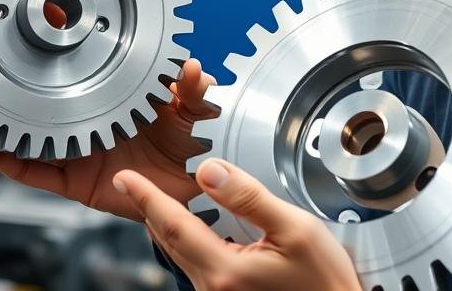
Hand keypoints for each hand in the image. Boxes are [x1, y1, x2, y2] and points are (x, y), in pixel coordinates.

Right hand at [0, 58, 216, 221]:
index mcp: (105, 93)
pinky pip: (29, 169)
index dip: (37, 39)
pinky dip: (0, 155)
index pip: (64, 62)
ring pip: (15, 130)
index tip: (9, 13)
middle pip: (23, 94)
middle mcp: (81, 118)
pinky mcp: (72, 183)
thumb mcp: (193, 107)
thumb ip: (191, 86)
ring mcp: (73, 149)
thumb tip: (192, 66)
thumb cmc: (189, 144)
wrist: (196, 193)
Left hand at [116, 157, 360, 290]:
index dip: (147, 198)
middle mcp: (213, 288)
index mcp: (225, 269)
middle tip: (133, 182)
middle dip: (150, 208)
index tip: (127, 178)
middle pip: (169, 240)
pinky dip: (186, 239)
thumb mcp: (295, 229)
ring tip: (156, 198)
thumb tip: (210, 171)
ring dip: (167, 224)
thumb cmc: (325, 283)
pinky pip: (195, 264)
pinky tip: (191, 226)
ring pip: (180, 253)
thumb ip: (249, 197)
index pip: (173, 225)